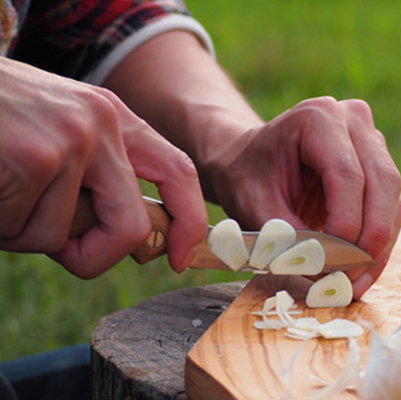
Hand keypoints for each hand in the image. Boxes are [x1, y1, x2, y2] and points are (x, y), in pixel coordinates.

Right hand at [0, 58, 207, 277]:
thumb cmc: (0, 116)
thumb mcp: (61, 130)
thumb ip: (96, 176)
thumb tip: (125, 239)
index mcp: (114, 117)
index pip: (178, 172)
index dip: (190, 222)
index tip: (180, 257)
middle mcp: (101, 125)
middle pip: (131, 225)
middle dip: (97, 255)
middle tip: (67, 254)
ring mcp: (70, 140)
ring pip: (59, 235)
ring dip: (22, 231)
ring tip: (2, 189)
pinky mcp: (34, 158)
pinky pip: (22, 229)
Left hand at [202, 97, 400, 298]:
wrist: (249, 162)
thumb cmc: (247, 177)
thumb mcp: (255, 205)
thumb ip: (288, 236)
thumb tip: (325, 270)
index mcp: (318, 117)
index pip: (346, 174)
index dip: (346, 223)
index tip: (333, 264)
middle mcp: (353, 120)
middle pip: (382, 183)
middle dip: (370, 238)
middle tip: (351, 280)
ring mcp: (371, 141)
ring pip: (393, 198)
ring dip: (379, 247)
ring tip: (354, 284)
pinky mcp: (379, 167)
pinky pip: (391, 208)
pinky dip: (379, 244)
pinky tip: (361, 272)